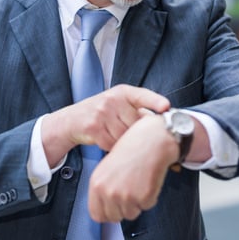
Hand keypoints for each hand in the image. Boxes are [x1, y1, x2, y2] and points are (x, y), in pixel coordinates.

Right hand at [40, 85, 169, 166]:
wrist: (72, 120)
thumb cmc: (101, 113)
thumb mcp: (119, 104)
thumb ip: (137, 110)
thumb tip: (159, 122)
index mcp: (123, 92)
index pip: (142, 95)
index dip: (155, 101)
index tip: (166, 106)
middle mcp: (112, 100)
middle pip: (136, 123)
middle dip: (134, 133)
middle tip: (127, 132)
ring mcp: (102, 113)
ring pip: (124, 136)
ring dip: (122, 141)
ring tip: (114, 134)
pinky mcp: (93, 127)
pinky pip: (111, 144)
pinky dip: (111, 147)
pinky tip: (105, 139)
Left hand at [87, 113, 179, 221]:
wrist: (151, 139)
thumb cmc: (132, 149)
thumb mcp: (107, 168)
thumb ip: (104, 188)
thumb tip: (107, 208)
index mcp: (96, 184)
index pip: (97, 215)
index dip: (107, 214)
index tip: (115, 209)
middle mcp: (108, 192)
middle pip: (115, 218)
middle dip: (124, 208)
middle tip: (131, 191)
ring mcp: (125, 196)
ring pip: (132, 214)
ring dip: (138, 203)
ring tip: (140, 182)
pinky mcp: (143, 197)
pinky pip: (147, 206)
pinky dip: (151, 196)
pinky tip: (149, 180)